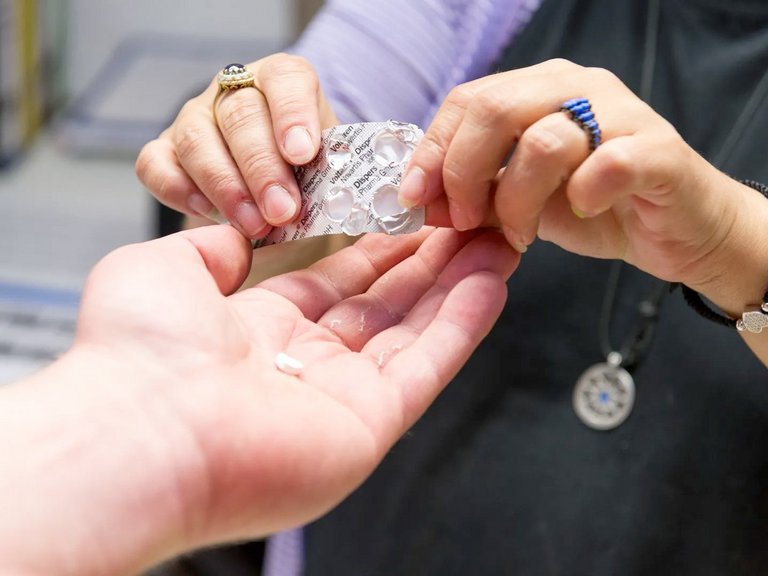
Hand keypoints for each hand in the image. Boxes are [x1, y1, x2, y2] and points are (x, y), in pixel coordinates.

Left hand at [0, 225, 517, 574]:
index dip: (378, 249)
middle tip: (469, 220)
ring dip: (458, 285)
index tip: (410, 216)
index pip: (338, 284)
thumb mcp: (164, 269)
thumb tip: (239, 233)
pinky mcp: (369, 425)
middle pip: (385, 306)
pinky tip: (490, 279)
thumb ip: (213, 247)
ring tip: (497, 240)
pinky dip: (461, 322)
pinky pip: (426, 365)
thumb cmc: (135, 354)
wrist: (137, 428)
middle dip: (430, 261)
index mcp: (262, 332)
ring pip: (416, 332)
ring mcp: (342, 399)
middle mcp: (307, 367)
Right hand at [136, 54, 337, 237]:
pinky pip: (155, 164)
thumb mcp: (334, 173)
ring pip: (198, 139)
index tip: (304, 154)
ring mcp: (195, 119)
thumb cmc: (310, 183)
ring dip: (226, 186)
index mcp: (283, 83)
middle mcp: (234, 93)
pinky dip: (178, 189)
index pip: (287, 80)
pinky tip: (207, 215)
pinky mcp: (164, 151)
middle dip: (263, 168)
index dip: (294, 114)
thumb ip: (340, 175)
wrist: (279, 203)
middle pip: (241, 115)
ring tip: (253, 226)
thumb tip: (359, 196)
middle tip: (283, 210)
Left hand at [399, 59, 767, 299]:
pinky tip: (581, 211)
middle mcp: (577, 88)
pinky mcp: (659, 152)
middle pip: (495, 109)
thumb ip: (472, 193)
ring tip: (522, 232)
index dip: (432, 150)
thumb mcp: (515, 200)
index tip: (412, 197)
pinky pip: (611, 162)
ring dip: (519, 199)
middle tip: (466, 220)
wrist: (673, 229)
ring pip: (545, 140)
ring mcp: (621, 114)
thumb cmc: (591, 207)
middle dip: (464, 173)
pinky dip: (585, 192)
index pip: (467, 100)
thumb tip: (416, 200)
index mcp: (537, 91)